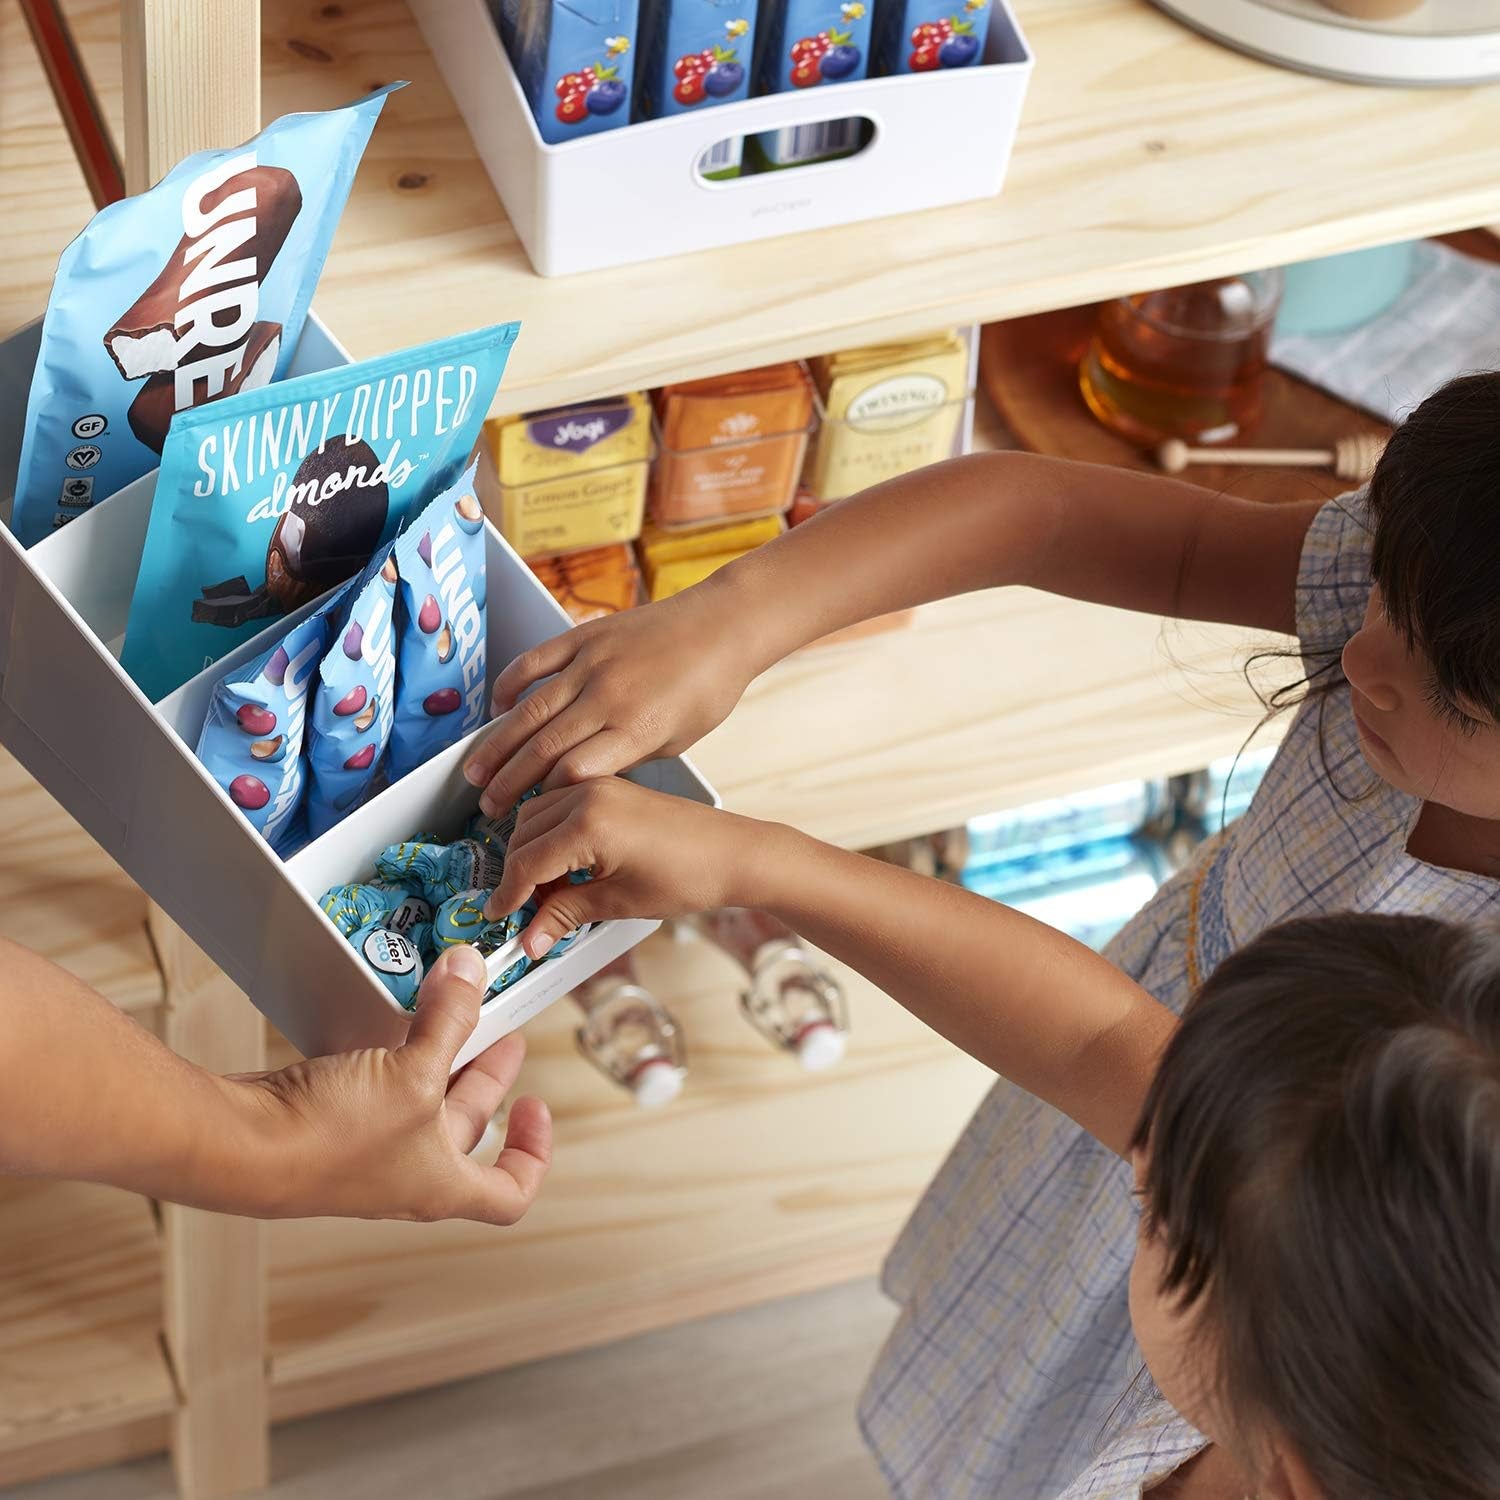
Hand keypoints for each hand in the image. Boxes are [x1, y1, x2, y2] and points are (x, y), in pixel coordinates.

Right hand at [230, 944, 551, 1223]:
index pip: (508, 1192)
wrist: (238, 1147)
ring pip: (419, 1101)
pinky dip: (392, 1055)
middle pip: (465, 1126)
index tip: (536, 1106)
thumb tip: (471, 971)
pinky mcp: (331, 1124)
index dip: (532, 1154)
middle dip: (486, 1074)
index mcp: (443, 1183)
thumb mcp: (413, 1074)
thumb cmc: (332, 1137)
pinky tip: (392, 1019)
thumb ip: (449, 1020)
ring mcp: (367, 1152)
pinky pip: (377, 1087)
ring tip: (451, 1008)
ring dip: (439, 1057)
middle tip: (499, 1026)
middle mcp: (407, 1175)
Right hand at [462, 587, 753, 817]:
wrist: (723, 625)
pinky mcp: (585, 636)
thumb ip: (629, 758)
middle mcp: (609, 697)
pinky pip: (535, 662)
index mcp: (636, 730)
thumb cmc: (708, 688)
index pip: (574, 773)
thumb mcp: (678, 741)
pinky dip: (510, 685)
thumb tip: (585, 779)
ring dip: (497, 746)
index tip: (531, 815)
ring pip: (529, 711)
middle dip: (510, 784)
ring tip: (475, 774)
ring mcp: (592, 663)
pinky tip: (496, 709)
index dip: (546, 798)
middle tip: (488, 808)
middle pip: (543, 748)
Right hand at [483, 778, 775, 952]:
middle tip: (524, 912)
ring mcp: (600, 787)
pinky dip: (551, 833)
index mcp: (587, 823)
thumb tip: (530, 938)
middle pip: (523, 833)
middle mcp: (588, 795)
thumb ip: (566, 915)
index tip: (498, 916)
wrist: (735, 853)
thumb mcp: (620, 903)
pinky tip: (566, 865)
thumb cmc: (689, 876)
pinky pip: (561, 805)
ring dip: (531, 851)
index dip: (507, 894)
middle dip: (517, 874)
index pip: (525, 861)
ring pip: (537, 815)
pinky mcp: (613, 788)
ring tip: (547, 892)